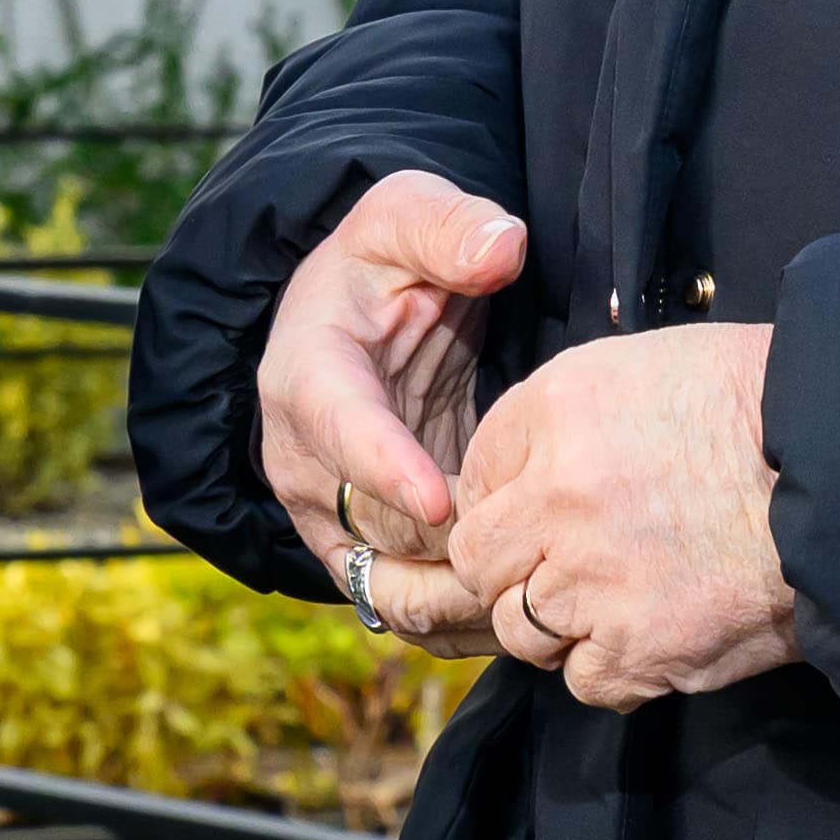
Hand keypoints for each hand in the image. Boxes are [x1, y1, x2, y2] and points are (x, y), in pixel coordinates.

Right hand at [253, 169, 527, 650]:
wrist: (356, 312)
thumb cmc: (385, 259)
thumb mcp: (406, 215)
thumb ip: (448, 227)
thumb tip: (501, 247)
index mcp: (306, 375)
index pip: (339, 431)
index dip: (387, 469)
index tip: (444, 503)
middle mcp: (302, 460)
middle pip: (369, 528)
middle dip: (444, 555)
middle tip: (534, 563)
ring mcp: (328, 514)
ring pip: (384, 589)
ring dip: (455, 604)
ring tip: (537, 606)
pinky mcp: (364, 548)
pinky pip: (403, 610)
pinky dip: (459, 624)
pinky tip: (526, 622)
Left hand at [448, 323, 797, 708]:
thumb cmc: (756, 407)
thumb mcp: (641, 370)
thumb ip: (562, 422)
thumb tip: (518, 481)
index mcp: (556, 411)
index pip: (474, 476)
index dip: (506, 498)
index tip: (539, 511)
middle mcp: (558, 497)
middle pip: (480, 560)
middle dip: (513, 566)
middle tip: (566, 563)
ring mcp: (593, 581)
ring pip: (520, 628)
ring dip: (557, 621)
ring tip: (615, 598)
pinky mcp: (639, 650)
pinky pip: (583, 679)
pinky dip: (610, 665)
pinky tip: (651, 630)